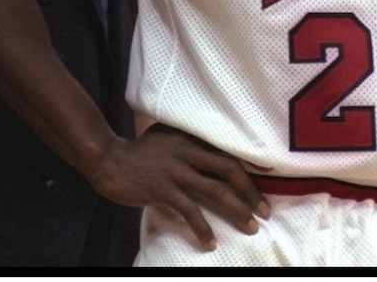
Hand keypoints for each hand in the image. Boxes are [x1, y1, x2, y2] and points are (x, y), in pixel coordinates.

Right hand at [86, 123, 268, 250]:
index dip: (250, 169)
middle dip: (251, 193)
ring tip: (251, 227)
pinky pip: (190, 211)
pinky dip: (203, 228)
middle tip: (265, 211)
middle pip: (230, 171)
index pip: (229, 154)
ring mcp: (177, 172)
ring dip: (236, 211)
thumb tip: (210, 152)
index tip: (269, 181)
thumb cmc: (138, 149)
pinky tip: (210, 241)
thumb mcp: (168, 136)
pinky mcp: (163, 190)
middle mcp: (190, 153)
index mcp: (194, 140)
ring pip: (215, 192)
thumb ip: (190, 143)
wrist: (108, 159)